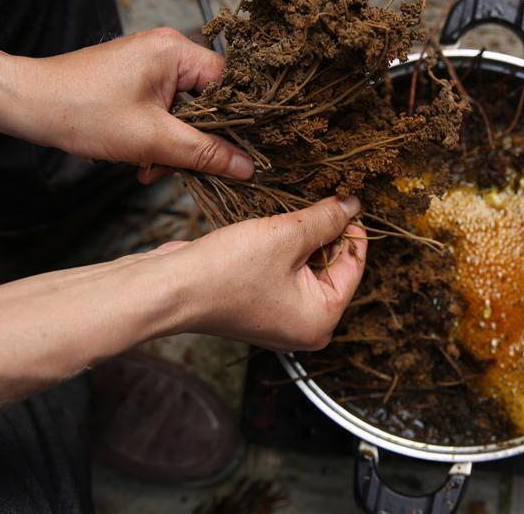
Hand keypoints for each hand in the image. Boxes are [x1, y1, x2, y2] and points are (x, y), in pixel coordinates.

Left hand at [23, 27, 252, 182]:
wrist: (25, 105)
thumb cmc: (82, 111)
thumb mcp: (152, 140)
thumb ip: (205, 153)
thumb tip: (247, 166)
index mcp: (176, 51)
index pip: (230, 85)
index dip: (237, 121)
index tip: (241, 152)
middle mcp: (167, 51)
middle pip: (209, 103)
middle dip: (195, 141)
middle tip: (183, 167)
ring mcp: (150, 65)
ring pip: (185, 113)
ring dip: (173, 146)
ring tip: (150, 167)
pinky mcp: (136, 81)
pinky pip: (164, 112)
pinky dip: (157, 138)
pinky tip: (141, 161)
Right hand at [159, 195, 366, 350]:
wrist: (169, 288)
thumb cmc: (227, 271)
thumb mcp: (287, 236)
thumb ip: (326, 219)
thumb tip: (352, 205)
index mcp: (322, 320)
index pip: (354, 266)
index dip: (351, 228)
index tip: (346, 199)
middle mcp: (305, 325)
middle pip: (332, 266)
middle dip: (325, 232)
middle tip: (319, 198)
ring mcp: (281, 316)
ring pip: (306, 264)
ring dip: (301, 236)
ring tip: (291, 211)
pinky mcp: (260, 303)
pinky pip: (284, 269)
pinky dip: (282, 247)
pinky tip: (272, 227)